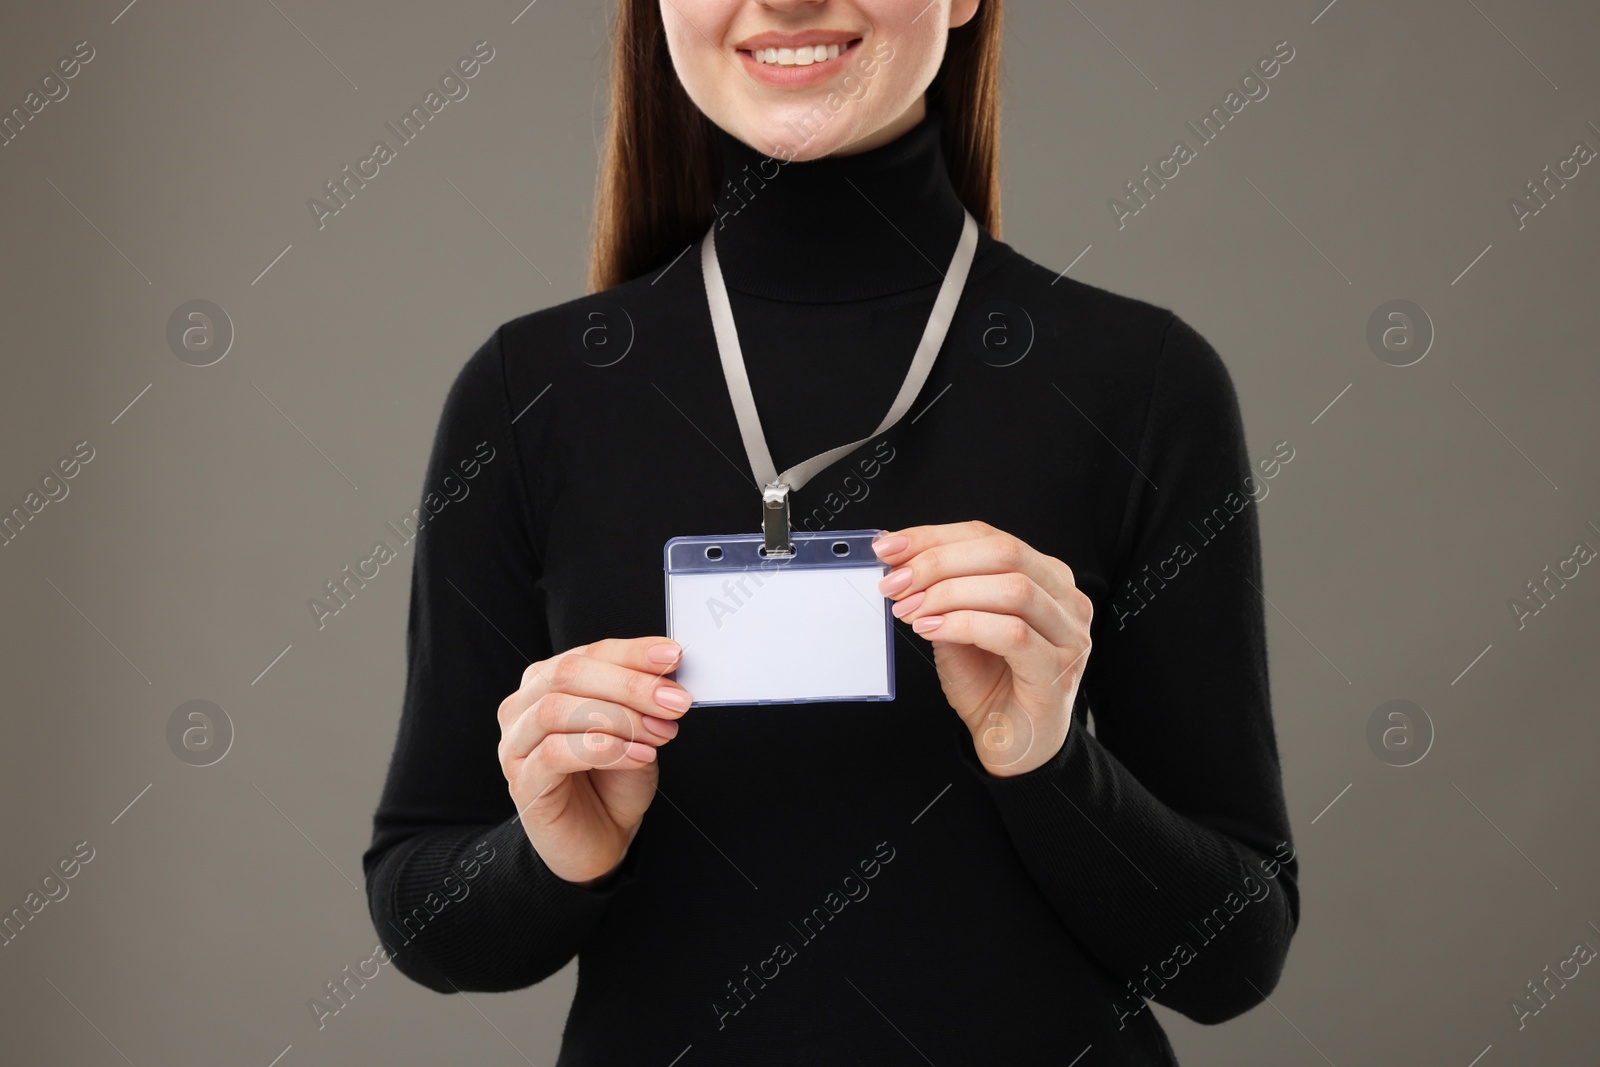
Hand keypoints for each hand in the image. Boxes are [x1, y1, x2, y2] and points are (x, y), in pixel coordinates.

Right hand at [496, 637, 691, 884]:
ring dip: (618, 718)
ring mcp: (517, 744)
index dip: (632, 652)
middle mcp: (524, 707)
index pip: (589, 652)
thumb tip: (667, 671)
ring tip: (658, 734)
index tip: (672, 656)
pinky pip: (557, 753)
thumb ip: (642, 698)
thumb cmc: (613, 780)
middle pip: (568, 674)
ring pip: (557, 710)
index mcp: (548, 682)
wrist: (600, 839)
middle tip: (672, 701)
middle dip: (628, 684)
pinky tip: (638, 756)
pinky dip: (604, 750)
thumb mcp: (636, 729)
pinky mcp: (522, 781)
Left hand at [872, 521, 1091, 777]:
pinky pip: (1013, 633)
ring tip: (910, 610)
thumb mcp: (957, 626)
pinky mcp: (1057, 671)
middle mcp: (1065, 599)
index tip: (890, 549)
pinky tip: (932, 630)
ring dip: (949, 594)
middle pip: (1004, 553)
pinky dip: (964, 625)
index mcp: (1045, 577)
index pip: (989, 537)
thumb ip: (941, 592)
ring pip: (1013, 589)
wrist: (1010, 743)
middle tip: (895, 583)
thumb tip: (899, 560)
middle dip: (939, 562)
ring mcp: (1068, 635)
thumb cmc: (990, 684)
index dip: (935, 537)